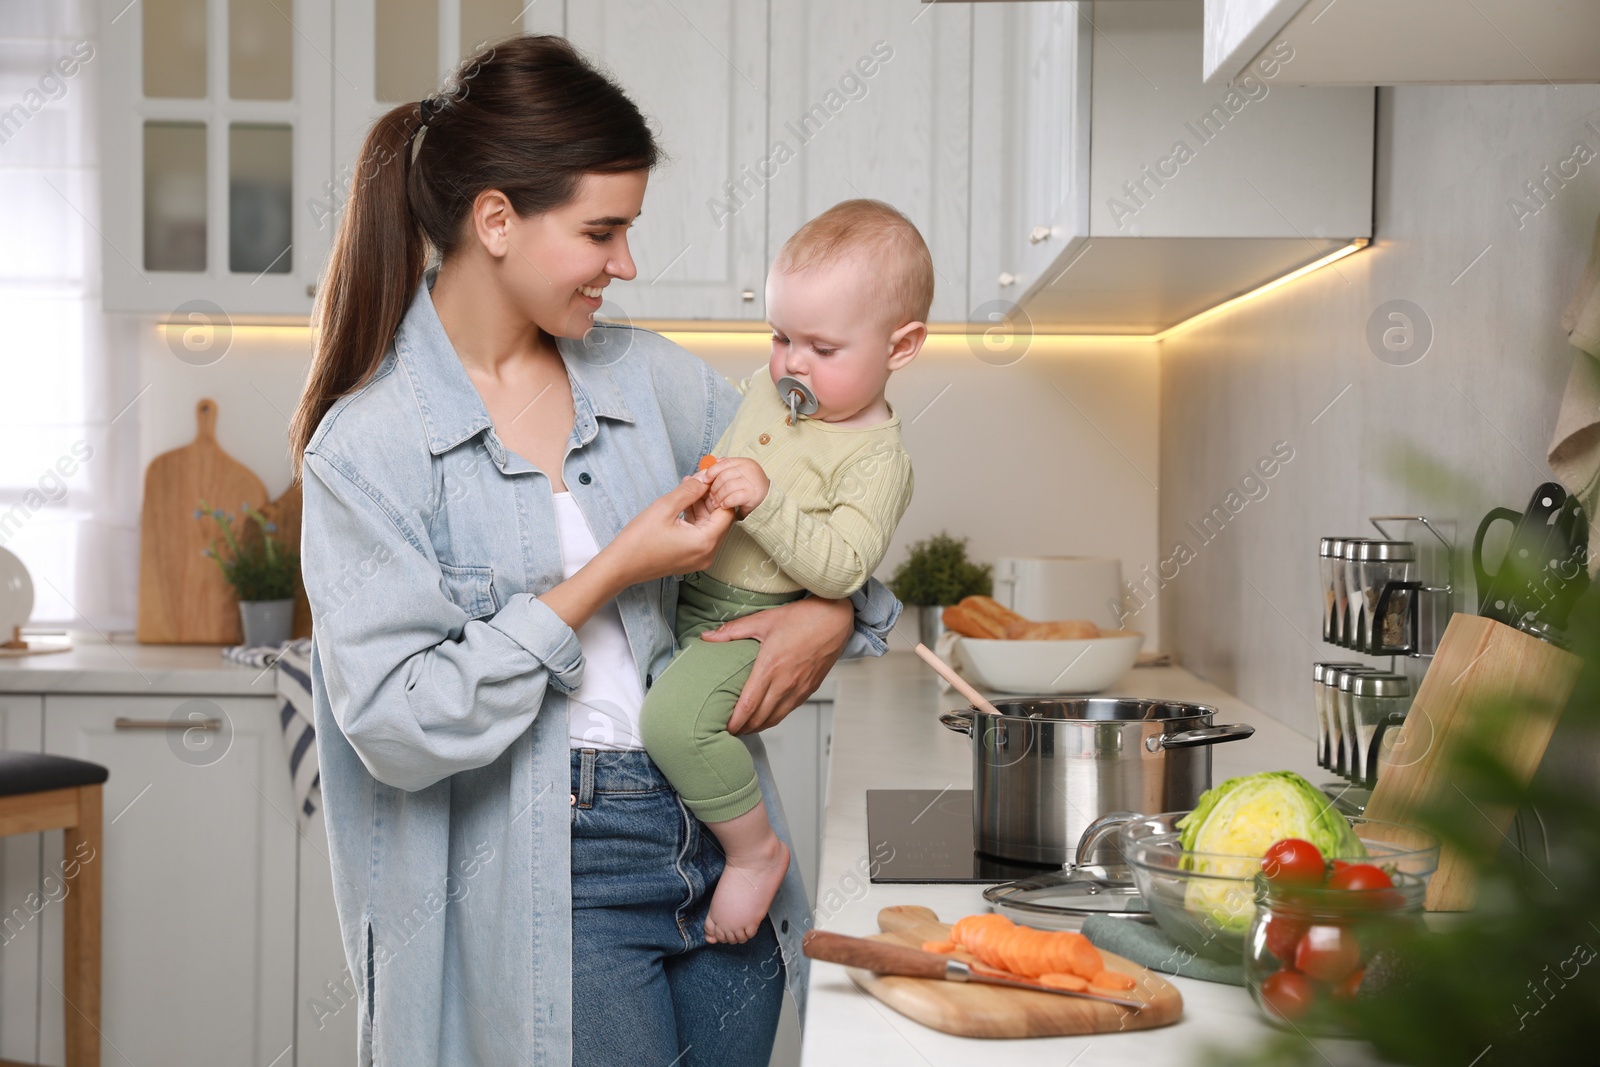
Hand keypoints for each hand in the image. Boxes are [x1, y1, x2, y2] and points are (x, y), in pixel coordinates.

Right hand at [602, 476, 733, 585]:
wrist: (621, 566)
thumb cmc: (639, 539)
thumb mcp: (665, 507)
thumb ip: (689, 491)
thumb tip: (705, 478)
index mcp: (705, 542)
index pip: (728, 512)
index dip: (720, 492)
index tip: (710, 477)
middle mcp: (708, 553)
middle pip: (721, 520)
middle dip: (711, 497)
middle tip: (699, 479)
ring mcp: (701, 558)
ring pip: (711, 526)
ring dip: (703, 506)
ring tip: (689, 487)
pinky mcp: (691, 558)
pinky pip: (701, 535)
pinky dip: (696, 518)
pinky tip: (684, 502)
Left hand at [697, 457, 769, 519]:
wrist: (768, 502)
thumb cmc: (750, 489)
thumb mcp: (739, 475)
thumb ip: (726, 469)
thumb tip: (708, 467)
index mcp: (744, 462)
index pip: (723, 463)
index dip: (711, 471)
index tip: (705, 480)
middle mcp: (749, 469)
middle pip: (723, 476)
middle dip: (714, 488)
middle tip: (711, 497)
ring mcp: (751, 481)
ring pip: (726, 487)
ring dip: (719, 497)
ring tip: (716, 503)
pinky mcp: (753, 495)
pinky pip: (733, 498)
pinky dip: (726, 503)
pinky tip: (724, 506)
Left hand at [700, 594, 853, 733]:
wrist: (835, 619)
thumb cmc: (802, 617)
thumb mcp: (763, 620)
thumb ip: (732, 631)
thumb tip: (706, 636)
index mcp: (771, 667)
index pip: (748, 705)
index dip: (735, 721)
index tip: (724, 727)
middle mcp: (786, 683)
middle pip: (760, 718)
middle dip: (743, 728)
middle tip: (729, 732)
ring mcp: (799, 688)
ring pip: (775, 718)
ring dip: (758, 727)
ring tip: (744, 728)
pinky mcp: (809, 689)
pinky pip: (789, 711)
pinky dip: (774, 718)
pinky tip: (766, 716)